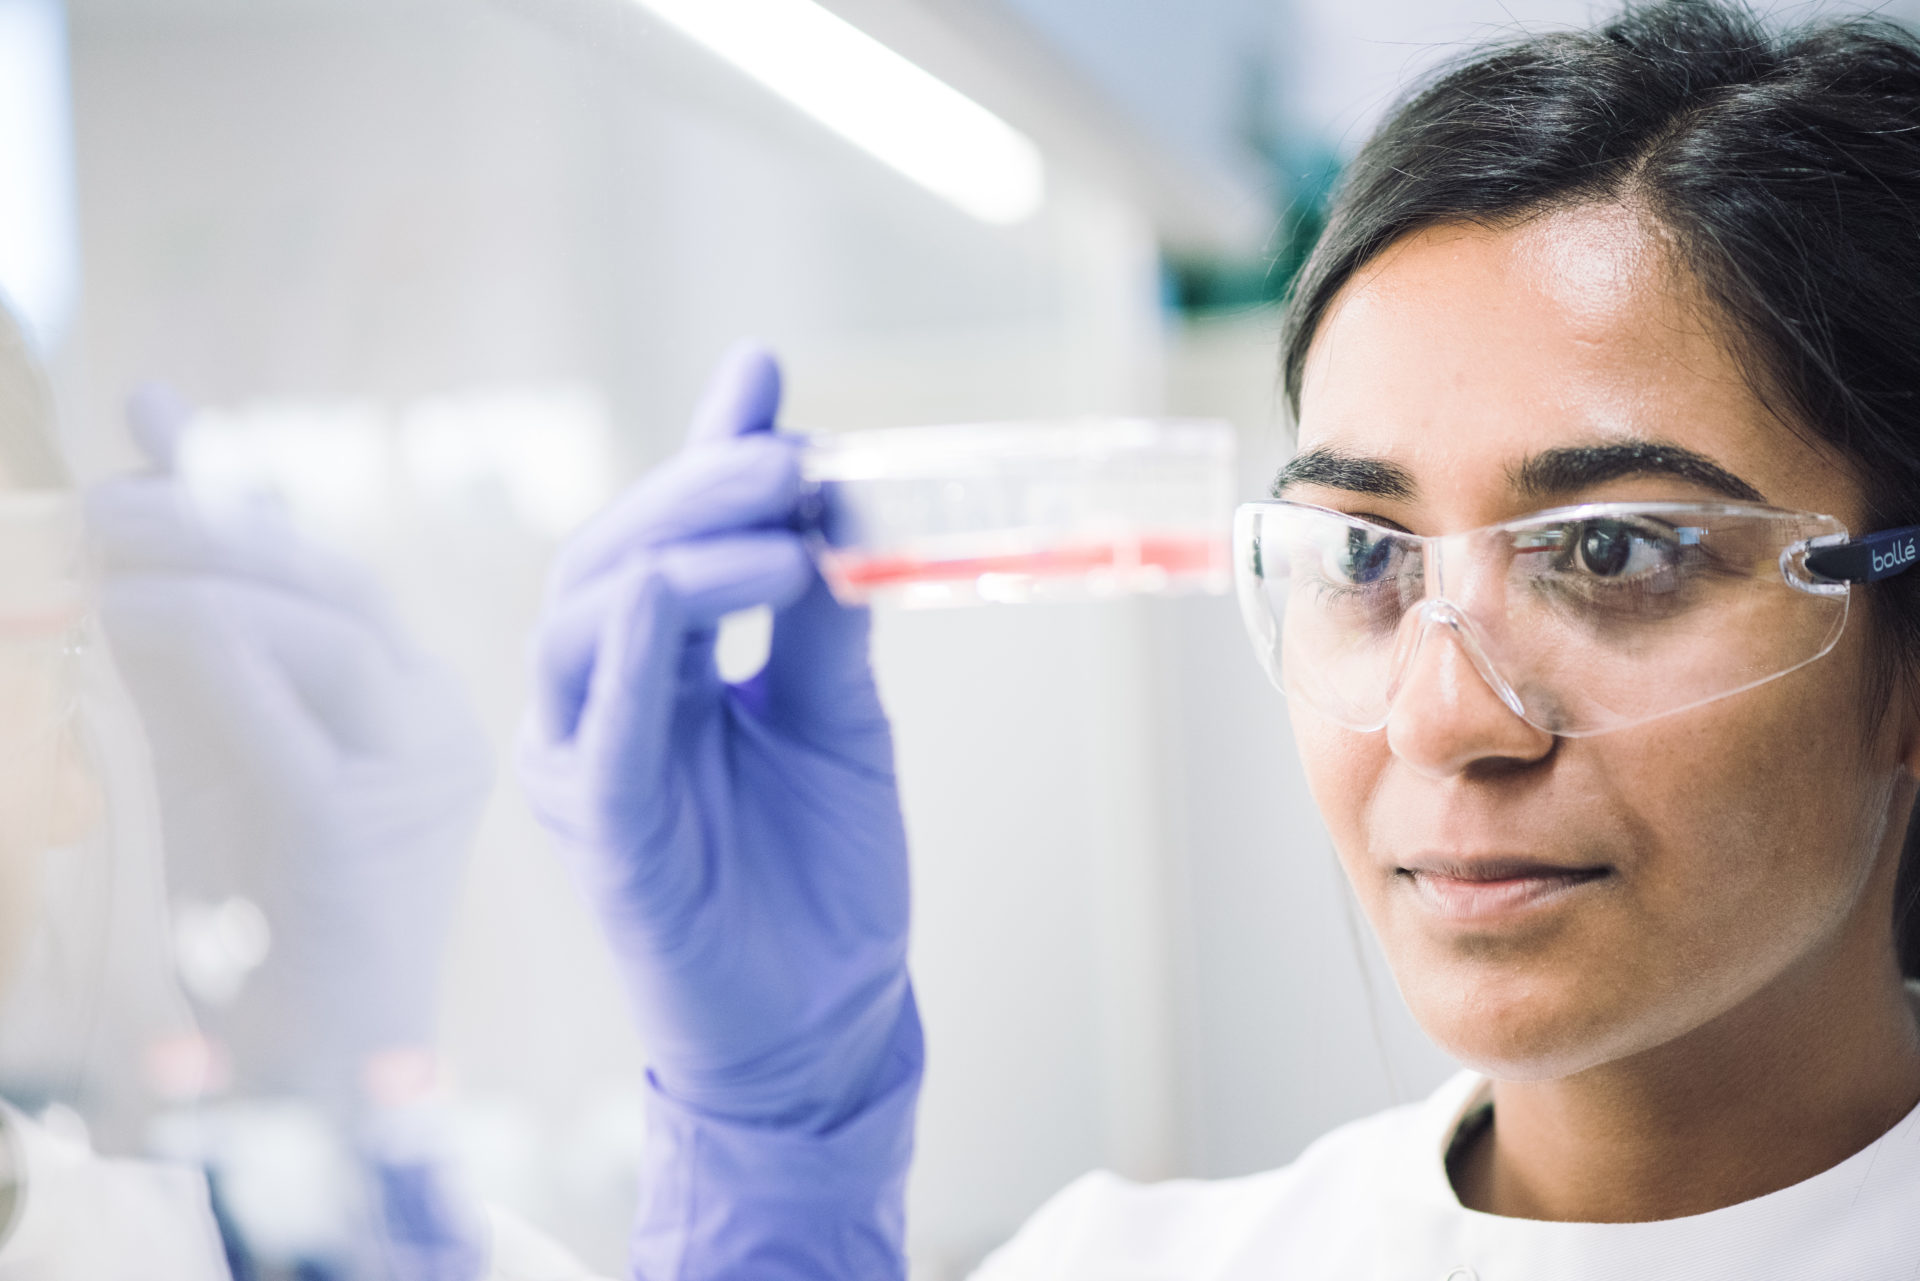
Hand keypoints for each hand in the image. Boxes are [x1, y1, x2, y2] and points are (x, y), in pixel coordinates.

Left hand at [88, 385, 490, 1098]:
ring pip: (320, 625)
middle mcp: (437, 724)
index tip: (143, 408)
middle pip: (334, 580)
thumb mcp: (217, 757)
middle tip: (100, 498)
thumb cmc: (256, 924)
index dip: (232, 485)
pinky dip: (204, 643)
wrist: (311, 1070)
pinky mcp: (369, 827)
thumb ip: (191, 645)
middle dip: (212, 516)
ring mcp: (418, 770)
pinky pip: (282, 705)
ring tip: (99, 554)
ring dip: (198, 571)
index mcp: (416, 705)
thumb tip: (127, 527)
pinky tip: (129, 616)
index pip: (325, 568)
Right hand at [518, 345, 915, 1131]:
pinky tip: (706, 588)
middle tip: (787, 449)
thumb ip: (819, 614)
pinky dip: (646, 639)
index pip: (671, 538)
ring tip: (782, 516)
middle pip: (618, 558)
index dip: (708, 451)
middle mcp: (603, 702)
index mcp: (658, 669)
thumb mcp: (836, 716)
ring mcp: (587, 760)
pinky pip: (602, 720)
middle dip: (699, 487)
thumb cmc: (822, 872)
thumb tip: (832, 495)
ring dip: (682, 546)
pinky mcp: (598, 826)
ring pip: (593, 616)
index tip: (763, 373)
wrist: (826, 1017)